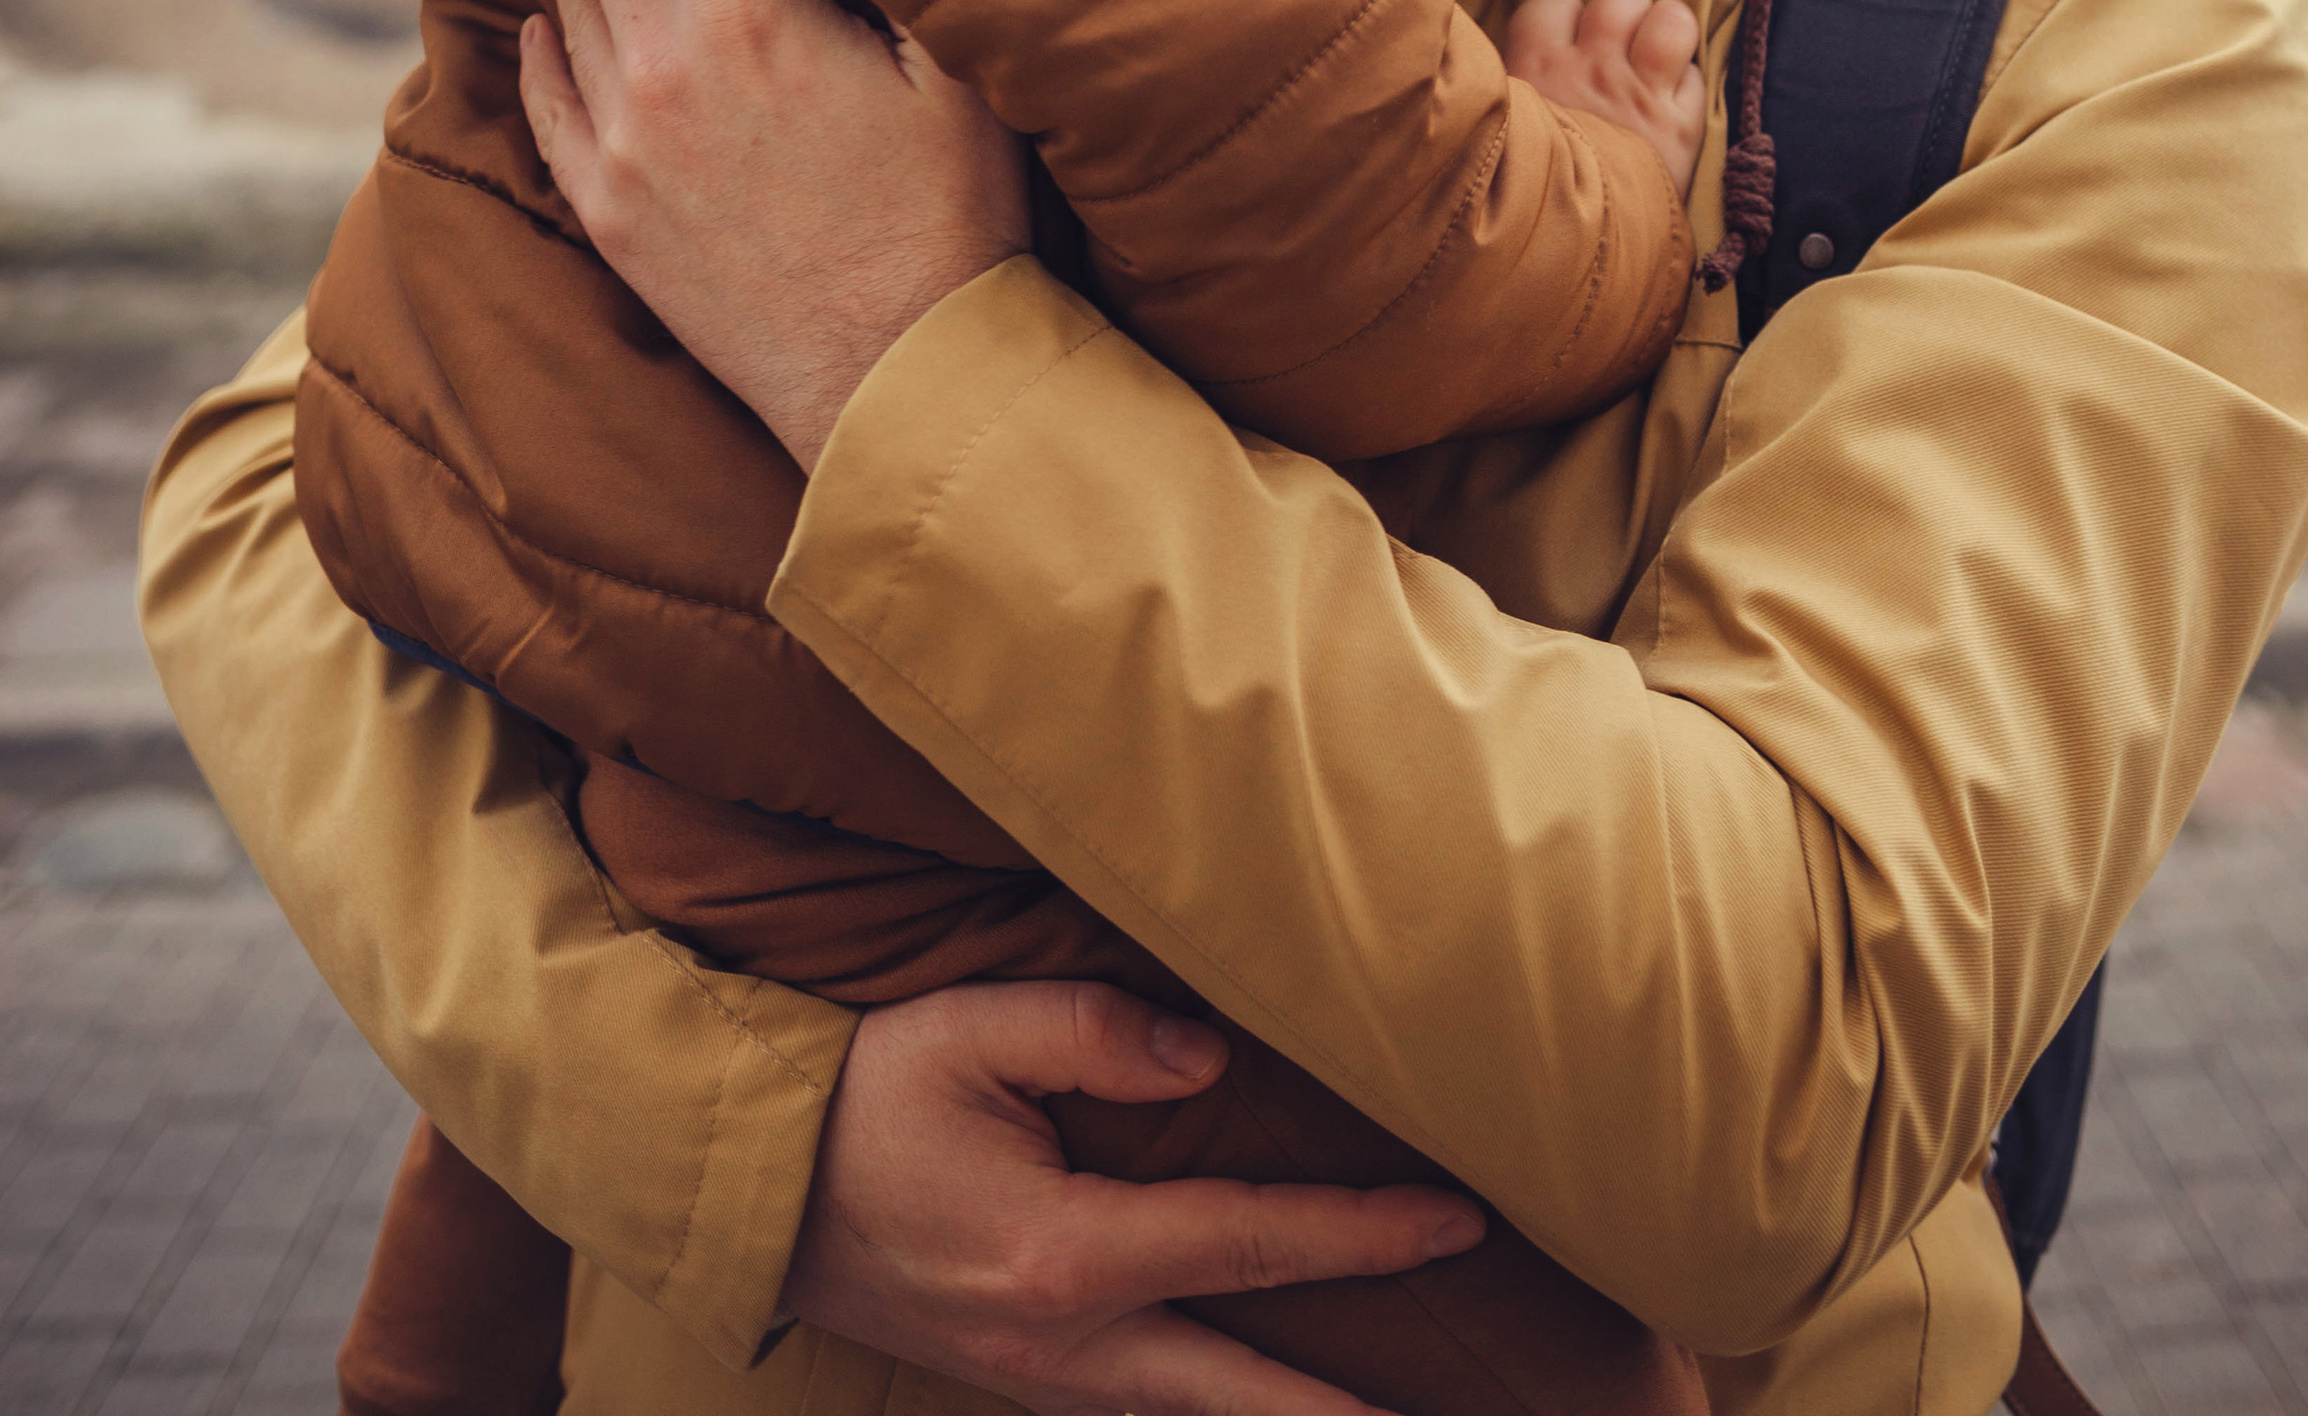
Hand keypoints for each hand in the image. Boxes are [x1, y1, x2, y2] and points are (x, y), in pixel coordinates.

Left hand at [519, 0, 1032, 467]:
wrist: (894, 374)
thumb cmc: (951, 217)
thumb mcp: (958, 68)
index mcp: (753, 11)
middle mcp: (667, 65)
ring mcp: (626, 144)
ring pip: (570, 8)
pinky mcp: (610, 215)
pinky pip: (546, 109)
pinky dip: (534, 52)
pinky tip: (532, 24)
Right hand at [781, 980, 1477, 1413]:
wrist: (751, 1194)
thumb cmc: (860, 1098)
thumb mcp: (966, 1028)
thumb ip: (1094, 1030)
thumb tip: (1211, 1061)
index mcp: (1067, 1253)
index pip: (1251, 1243)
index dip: (1364, 1234)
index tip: (1458, 1221)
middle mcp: (1068, 1343)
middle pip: (1247, 1394)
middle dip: (1352, 1414)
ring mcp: (1043, 1380)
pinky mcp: (1023, 1382)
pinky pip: (1146, 1415)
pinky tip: (1255, 1399)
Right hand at [1503, 0, 1706, 203]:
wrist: (1562, 252)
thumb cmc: (1519, 194)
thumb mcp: (1496, 131)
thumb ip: (1511, 92)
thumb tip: (1511, 68)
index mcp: (1536, 66)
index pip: (1556, 0)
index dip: (1568, 16)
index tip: (1570, 42)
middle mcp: (1591, 69)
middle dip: (1626, 15)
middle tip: (1621, 50)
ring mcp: (1639, 95)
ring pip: (1672, 20)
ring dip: (1669, 34)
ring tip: (1658, 61)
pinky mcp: (1678, 129)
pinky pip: (1697, 78)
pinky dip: (1688, 89)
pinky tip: (1672, 110)